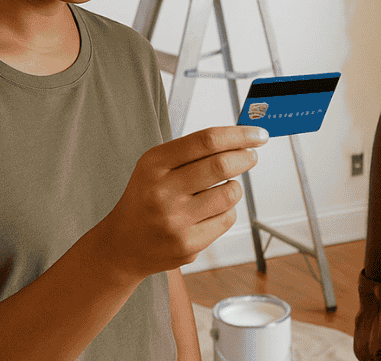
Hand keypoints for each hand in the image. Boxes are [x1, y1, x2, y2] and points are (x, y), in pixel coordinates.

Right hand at [99, 126, 266, 279]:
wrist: (123, 244)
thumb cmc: (147, 198)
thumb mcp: (156, 166)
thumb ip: (193, 151)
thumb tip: (241, 139)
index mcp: (154, 164)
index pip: (206, 141)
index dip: (238, 135)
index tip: (257, 134)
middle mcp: (162, 192)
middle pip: (221, 165)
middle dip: (245, 157)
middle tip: (251, 155)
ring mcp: (175, 221)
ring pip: (230, 194)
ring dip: (234, 187)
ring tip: (221, 187)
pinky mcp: (187, 245)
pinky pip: (226, 219)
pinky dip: (226, 210)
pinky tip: (209, 211)